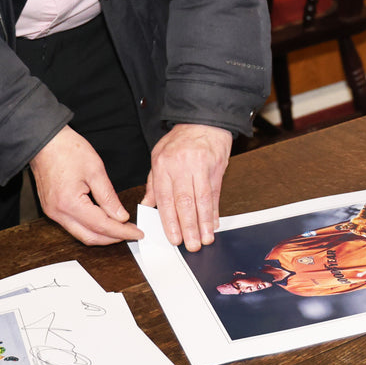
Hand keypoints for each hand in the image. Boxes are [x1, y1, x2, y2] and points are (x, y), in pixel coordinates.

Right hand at [30, 126, 141, 245]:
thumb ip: (108, 197)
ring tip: (121, 228)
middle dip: (113, 238)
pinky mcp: (51, 209)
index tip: (137, 233)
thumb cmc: (67, 150)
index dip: (122, 231)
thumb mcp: (95, 170)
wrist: (44, 142)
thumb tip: (121, 216)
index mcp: (70, 203)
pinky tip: (103, 221)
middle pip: (90, 237)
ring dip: (102, 235)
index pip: (102, 226)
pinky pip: (73, 225)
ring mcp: (53, 213)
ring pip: (80, 234)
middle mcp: (58, 213)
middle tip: (132, 233)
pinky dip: (90, 227)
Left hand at [141, 123, 232, 250]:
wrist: (204, 119)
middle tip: (192, 245)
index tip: (174, 238)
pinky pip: (215, 193)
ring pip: (202, 199)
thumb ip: (154, 182)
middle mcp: (182, 166)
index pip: (165, 198)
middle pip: (185, 202)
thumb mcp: (158, 155)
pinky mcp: (216, 167)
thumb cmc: (180, 138)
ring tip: (205, 239)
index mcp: (164, 165)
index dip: (170, 221)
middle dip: (189, 226)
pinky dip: (214, 210)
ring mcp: (201, 166)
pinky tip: (214, 223)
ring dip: (204, 222)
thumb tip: (148, 206)